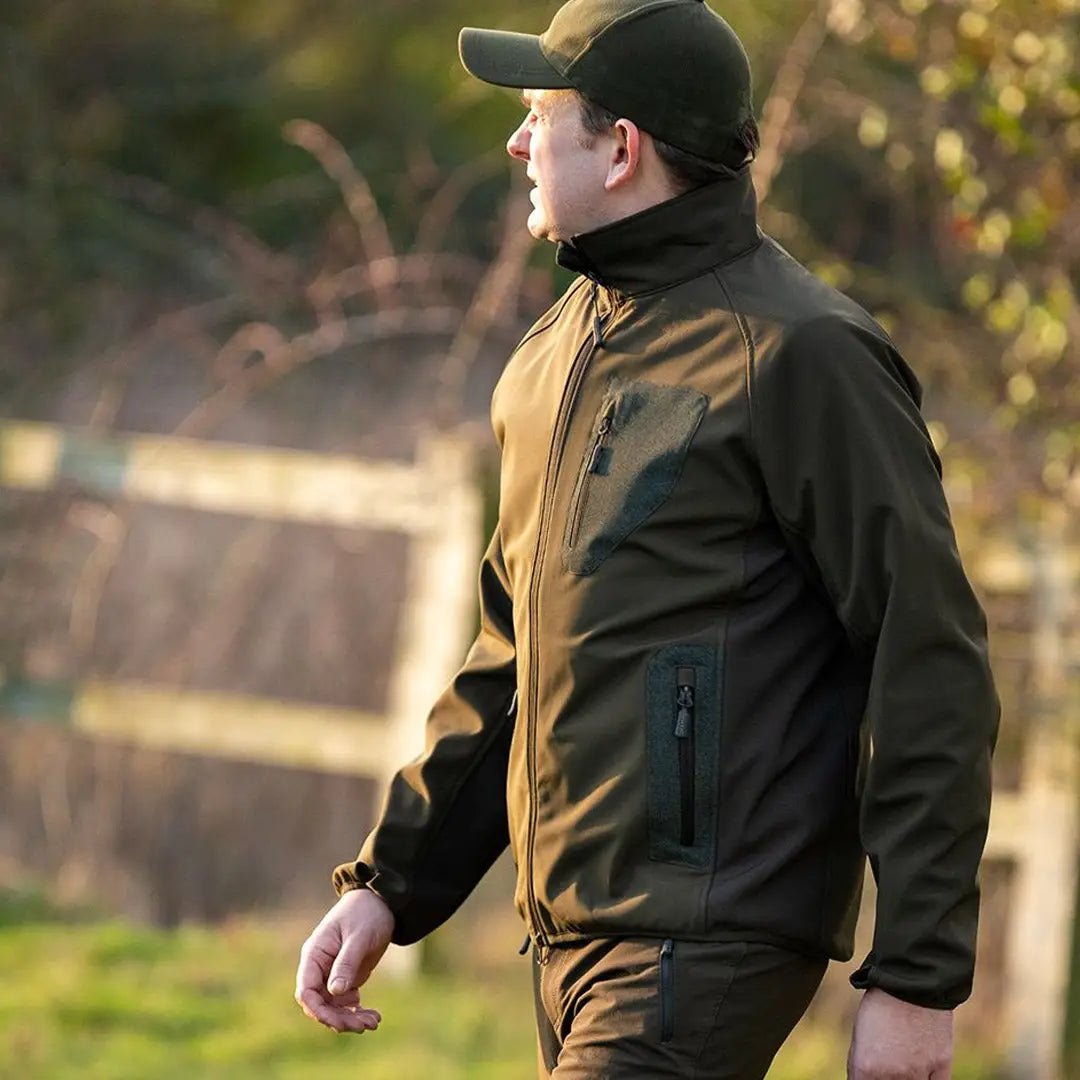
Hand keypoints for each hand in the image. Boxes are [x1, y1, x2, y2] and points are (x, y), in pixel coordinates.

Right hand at [295, 888, 394, 1033]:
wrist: (381, 901)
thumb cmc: (366, 913)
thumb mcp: (359, 937)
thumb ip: (346, 962)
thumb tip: (334, 992)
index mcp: (314, 954)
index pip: (306, 991)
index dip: (319, 1010)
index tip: (339, 1022)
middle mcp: (319, 967)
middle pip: (320, 1004)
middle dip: (340, 1019)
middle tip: (366, 1025)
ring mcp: (331, 973)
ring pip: (333, 1007)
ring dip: (350, 1018)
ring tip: (374, 1021)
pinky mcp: (345, 976)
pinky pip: (345, 1002)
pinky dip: (356, 1011)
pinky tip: (372, 1015)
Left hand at [847, 988, 952, 1078]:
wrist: (912, 981)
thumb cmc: (881, 1005)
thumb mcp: (861, 1036)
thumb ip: (862, 1067)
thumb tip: (865, 1079)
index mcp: (866, 1066)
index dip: (864, 1079)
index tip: (868, 1074)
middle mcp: (892, 1076)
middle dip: (884, 1078)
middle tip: (887, 1064)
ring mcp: (919, 1074)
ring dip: (906, 1079)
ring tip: (903, 1062)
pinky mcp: (942, 1068)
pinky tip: (921, 1072)